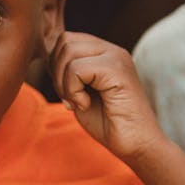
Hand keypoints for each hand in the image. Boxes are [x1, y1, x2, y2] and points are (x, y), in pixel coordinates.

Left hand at [48, 32, 165, 162]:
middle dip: (56, 72)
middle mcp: (112, 50)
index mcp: (104, 53)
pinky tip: (86, 104)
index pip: (67, 39)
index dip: (56, 65)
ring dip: (64, 82)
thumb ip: (68, 73)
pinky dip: (73, 90)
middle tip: (68, 98)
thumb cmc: (109, 124)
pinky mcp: (117, 70)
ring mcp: (116, 57)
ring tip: (78, 102)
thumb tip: (47, 58)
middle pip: (65, 41)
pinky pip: (77, 69)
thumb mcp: (80, 93)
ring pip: (69, 52)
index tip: (66, 92)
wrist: (137, 145)